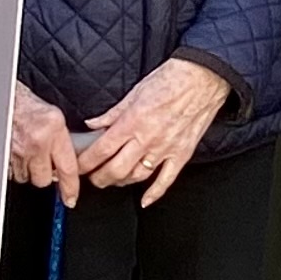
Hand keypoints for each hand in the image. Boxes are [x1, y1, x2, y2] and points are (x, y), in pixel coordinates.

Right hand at [10, 83, 80, 203]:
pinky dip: (15, 167)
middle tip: (43, 162)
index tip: (70, 198)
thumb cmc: (27, 105)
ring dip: (29, 170)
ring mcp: (18, 150)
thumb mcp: (55, 119)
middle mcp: (37, 141)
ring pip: (26, 177)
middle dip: (44, 174)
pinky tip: (17, 154)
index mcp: (53, 129)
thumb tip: (70, 166)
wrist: (4, 98)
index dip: (70, 188)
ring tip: (29, 154)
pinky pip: (12, 172)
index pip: (67, 168)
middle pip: (44, 179)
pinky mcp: (3, 155)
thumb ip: (63, 143)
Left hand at [77, 58, 231, 205]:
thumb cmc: (171, 80)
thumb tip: (93, 124)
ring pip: (137, 177)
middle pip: (115, 169)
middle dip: (99, 178)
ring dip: (121, 183)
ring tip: (113, 181)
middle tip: (92, 179)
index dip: (86, 163)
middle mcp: (146, 139)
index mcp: (132, 122)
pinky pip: (166, 180)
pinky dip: (154, 194)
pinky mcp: (181, 154)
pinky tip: (145, 200)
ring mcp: (164, 150)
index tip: (78, 167)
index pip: (101, 150)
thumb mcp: (134, 92)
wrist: (203, 78)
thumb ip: (112, 113)